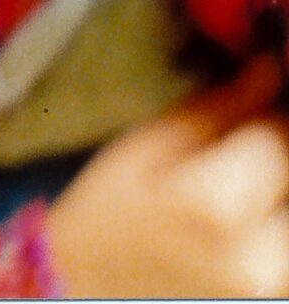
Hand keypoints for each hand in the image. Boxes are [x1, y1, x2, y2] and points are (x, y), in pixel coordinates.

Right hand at [47, 53, 288, 297]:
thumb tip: (270, 71)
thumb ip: (217, 109)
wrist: (83, 289)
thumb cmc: (107, 213)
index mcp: (216, 204)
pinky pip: (283, 258)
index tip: (254, 112)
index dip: (269, 118)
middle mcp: (255, 260)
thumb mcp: (146, 145)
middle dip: (273, 164)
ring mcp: (265, 293)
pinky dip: (269, 234)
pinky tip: (240, 227)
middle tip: (239, 159)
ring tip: (235, 193)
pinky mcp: (266, 303)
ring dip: (273, 202)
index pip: (281, 138)